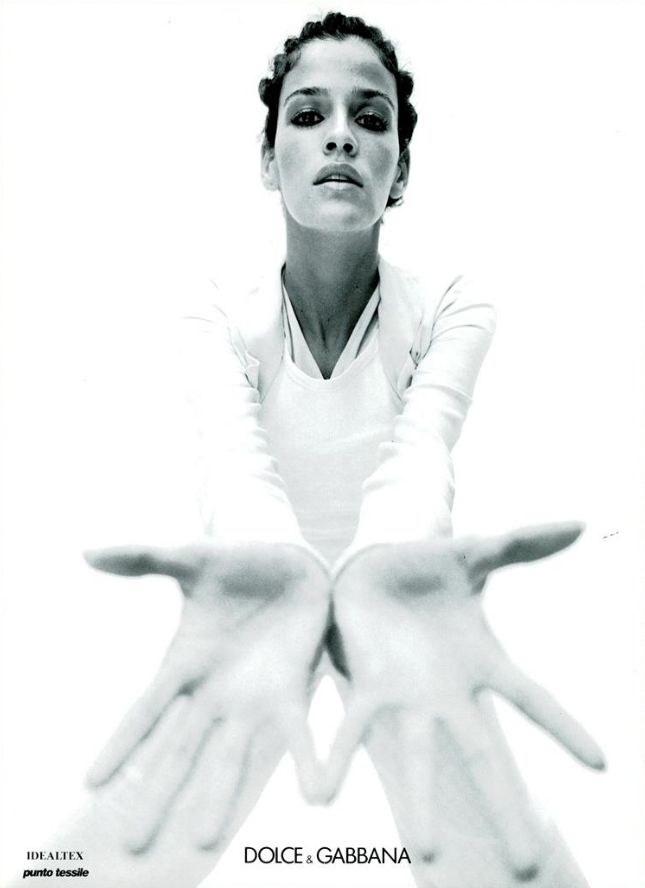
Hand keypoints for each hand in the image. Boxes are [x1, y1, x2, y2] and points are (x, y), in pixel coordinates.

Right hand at [84, 542, 329, 852]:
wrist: (288, 562)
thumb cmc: (236, 561)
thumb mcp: (189, 558)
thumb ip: (142, 557)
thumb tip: (86, 551)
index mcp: (185, 663)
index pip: (145, 712)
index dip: (120, 744)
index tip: (91, 783)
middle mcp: (214, 691)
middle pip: (179, 751)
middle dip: (157, 794)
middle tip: (132, 845)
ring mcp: (252, 697)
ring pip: (231, 756)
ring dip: (219, 795)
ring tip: (206, 838)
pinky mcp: (292, 691)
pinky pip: (297, 735)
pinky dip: (305, 763)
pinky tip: (316, 796)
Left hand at [325, 524, 603, 879]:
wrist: (377, 566)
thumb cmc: (431, 567)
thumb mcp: (475, 552)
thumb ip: (522, 542)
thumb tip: (580, 522)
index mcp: (482, 662)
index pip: (532, 700)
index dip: (565, 730)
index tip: (602, 766)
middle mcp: (448, 692)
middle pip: (482, 755)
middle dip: (504, 806)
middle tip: (523, 864)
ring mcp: (407, 696)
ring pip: (418, 756)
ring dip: (421, 801)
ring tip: (429, 848)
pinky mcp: (367, 688)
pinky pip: (350, 727)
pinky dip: (336, 758)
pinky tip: (319, 794)